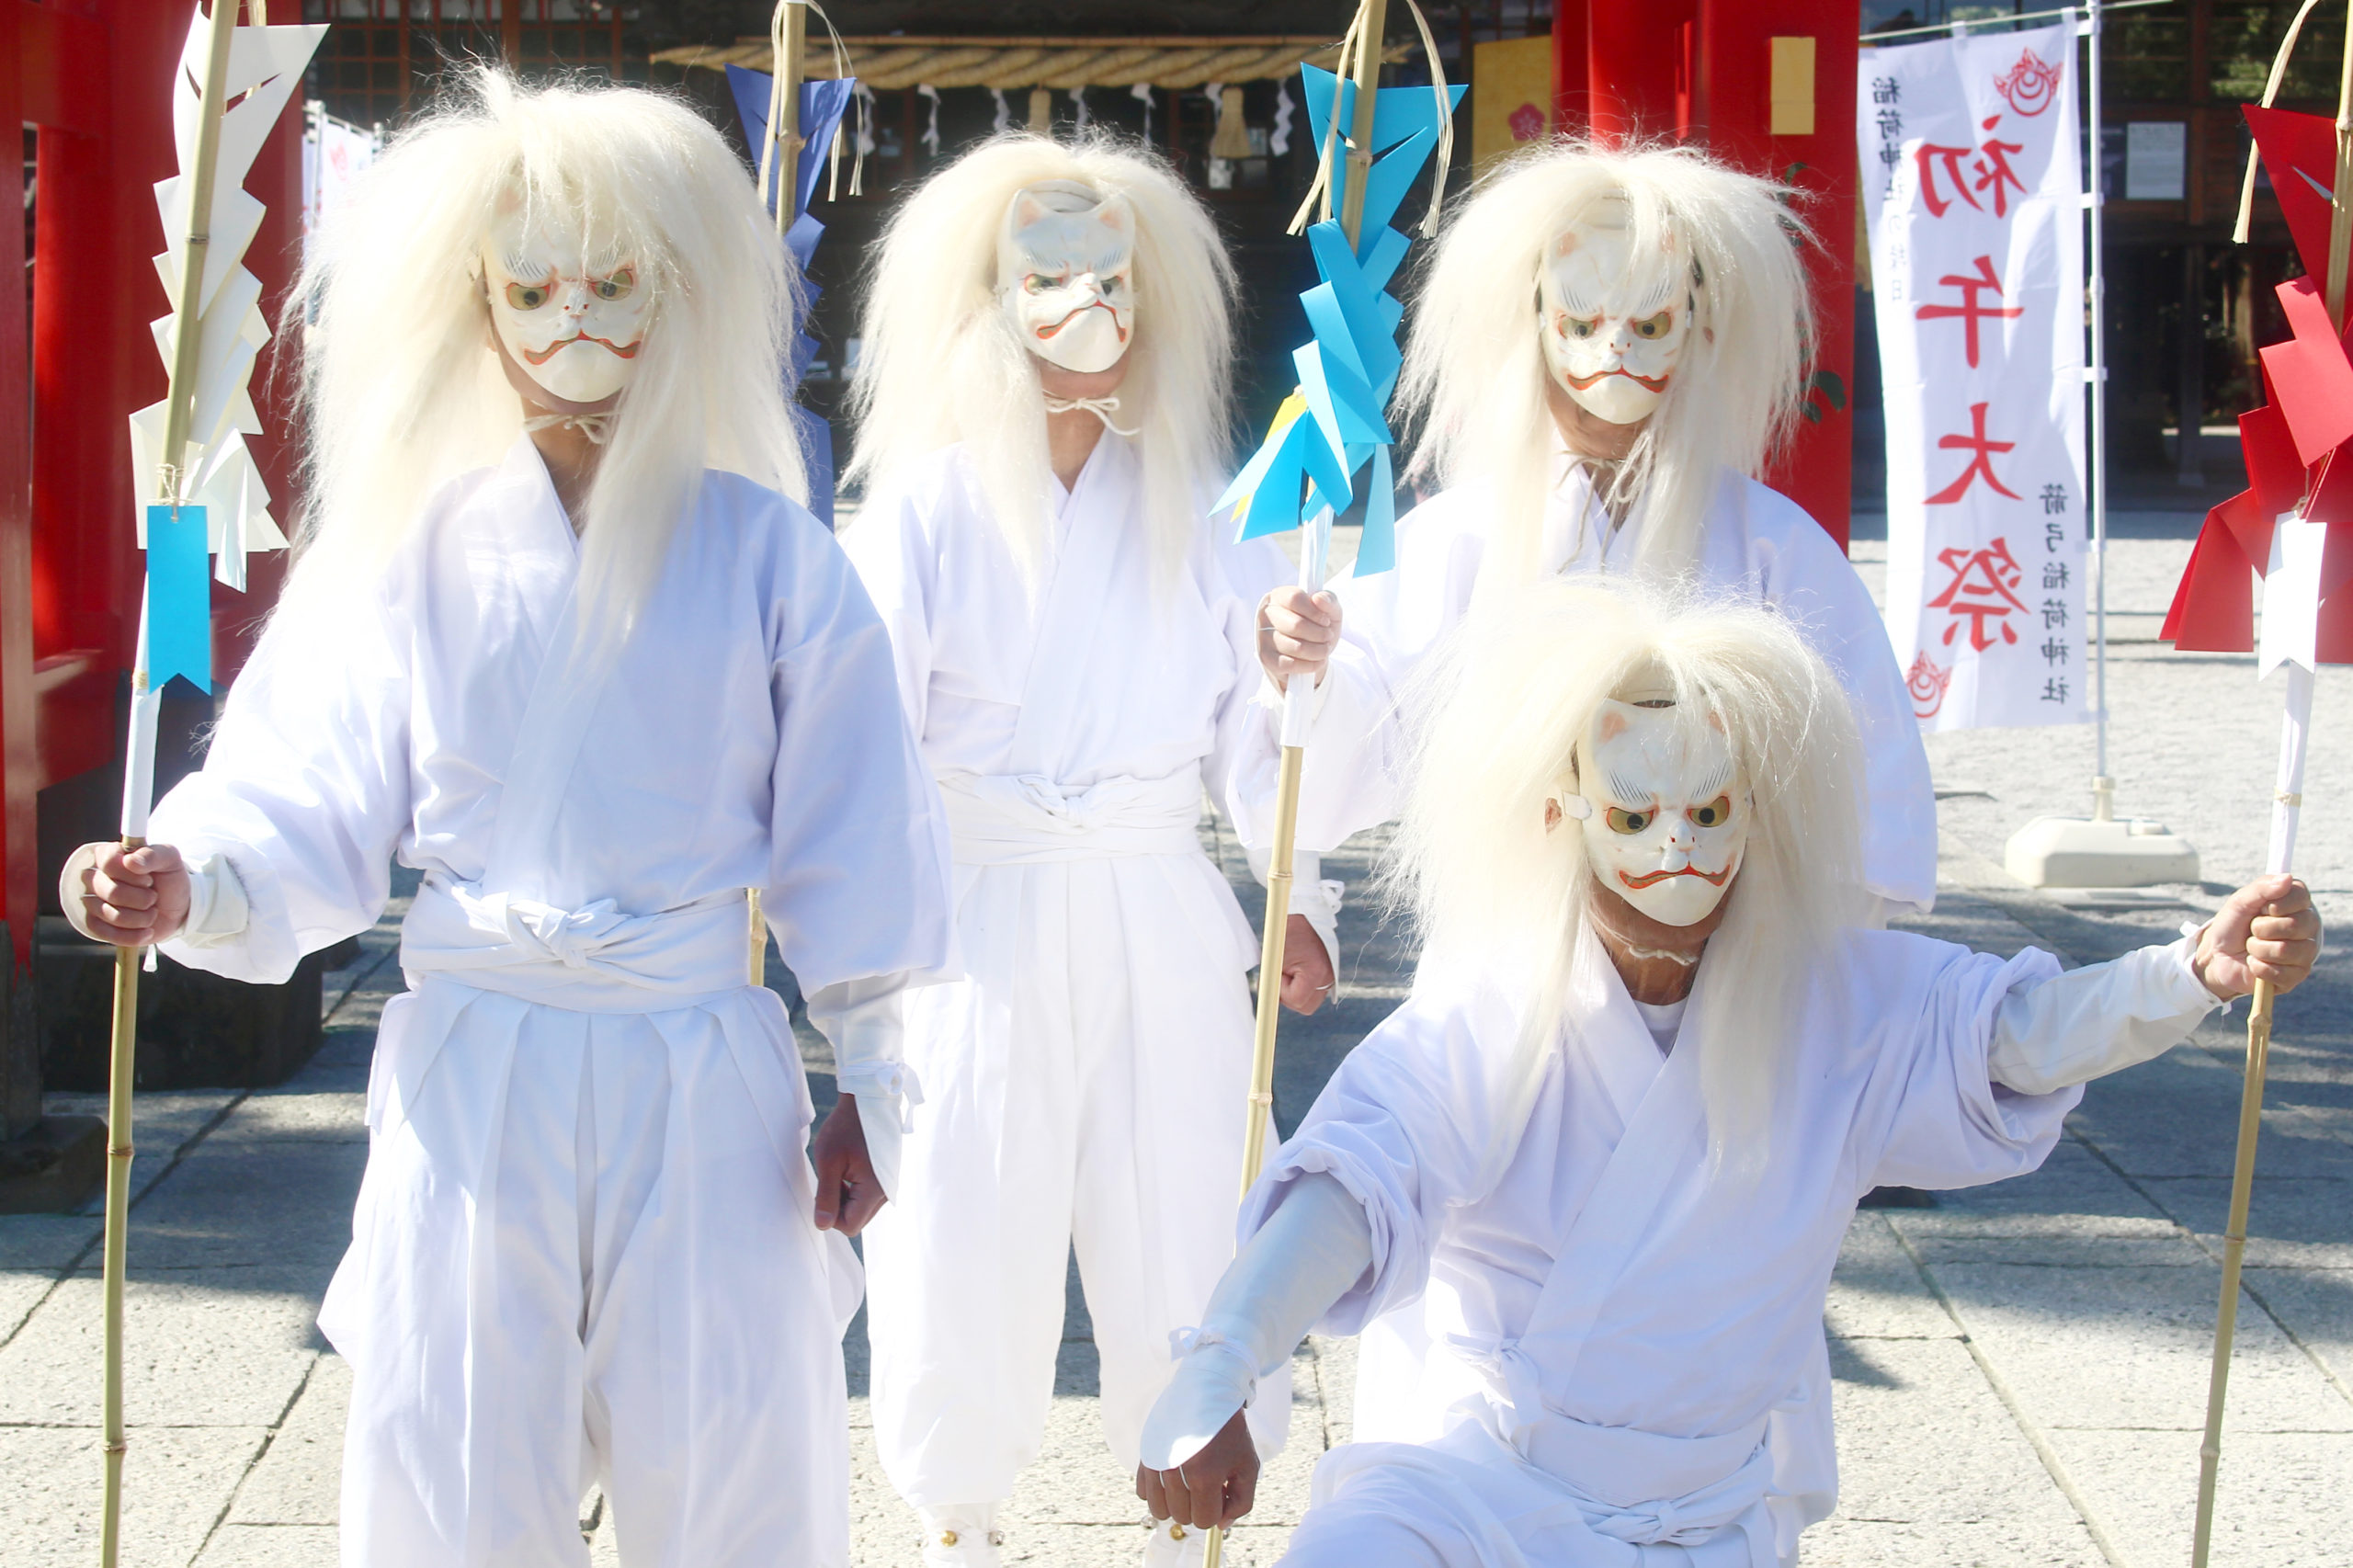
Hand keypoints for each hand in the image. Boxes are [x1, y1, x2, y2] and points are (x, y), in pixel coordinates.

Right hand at [62, 841, 189, 946]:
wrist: (177, 907)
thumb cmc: (169, 878)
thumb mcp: (170, 860)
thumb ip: (154, 854)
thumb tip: (131, 861)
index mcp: (109, 855)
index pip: (108, 862)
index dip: (131, 874)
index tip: (149, 879)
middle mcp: (95, 876)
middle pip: (110, 891)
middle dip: (141, 899)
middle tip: (154, 897)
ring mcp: (93, 901)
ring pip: (109, 914)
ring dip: (140, 917)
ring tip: (153, 912)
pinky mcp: (96, 923)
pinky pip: (104, 933)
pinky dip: (132, 936)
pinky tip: (147, 931)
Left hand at [810, 1094, 887, 1235]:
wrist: (868, 1101)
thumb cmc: (846, 1127)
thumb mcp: (829, 1160)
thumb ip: (826, 1196)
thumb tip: (822, 1225)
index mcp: (874, 1189)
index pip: (850, 1226)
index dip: (830, 1215)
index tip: (824, 1190)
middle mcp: (886, 1192)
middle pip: (856, 1220)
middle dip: (838, 1207)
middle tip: (831, 1179)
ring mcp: (888, 1185)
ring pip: (861, 1210)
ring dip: (845, 1199)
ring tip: (839, 1172)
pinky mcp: (885, 1178)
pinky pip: (866, 1198)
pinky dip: (853, 1190)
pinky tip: (848, 1169)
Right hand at [1136, 1407, 1257, 1530]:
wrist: (1207, 1393)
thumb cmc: (1230, 1432)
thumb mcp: (1247, 1466)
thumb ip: (1241, 1502)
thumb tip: (1220, 1526)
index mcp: (1205, 1475)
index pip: (1204, 1521)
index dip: (1216, 1512)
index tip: (1220, 1494)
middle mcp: (1176, 1470)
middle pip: (1182, 1517)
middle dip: (1197, 1507)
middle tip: (1206, 1485)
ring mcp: (1156, 1462)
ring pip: (1159, 1510)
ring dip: (1175, 1504)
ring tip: (1188, 1485)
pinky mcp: (1145, 1454)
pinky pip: (1142, 1492)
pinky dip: (1157, 1491)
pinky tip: (1172, 1476)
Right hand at [1257, 587, 1340, 690]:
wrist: (1312, 652)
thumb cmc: (1319, 626)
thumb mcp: (1330, 611)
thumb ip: (1329, 600)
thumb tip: (1319, 598)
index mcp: (1280, 596)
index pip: (1294, 598)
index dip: (1314, 612)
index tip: (1326, 621)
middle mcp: (1266, 615)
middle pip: (1296, 624)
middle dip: (1319, 634)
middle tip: (1328, 636)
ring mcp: (1263, 637)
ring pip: (1296, 647)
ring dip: (1318, 651)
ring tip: (1324, 649)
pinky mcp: (1266, 658)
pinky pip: (1291, 664)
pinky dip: (1310, 665)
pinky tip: (1317, 661)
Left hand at [1280, 912, 1333, 1015]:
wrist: (1309, 915)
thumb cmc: (1289, 932)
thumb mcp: (1275, 955)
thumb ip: (1271, 979)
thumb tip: (1267, 997)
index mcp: (1316, 971)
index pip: (1296, 1000)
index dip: (1282, 991)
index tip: (1277, 974)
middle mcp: (1328, 978)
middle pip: (1305, 1006)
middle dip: (1289, 996)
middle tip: (1280, 977)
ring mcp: (1330, 977)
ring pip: (1309, 1001)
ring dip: (1295, 991)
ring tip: (1289, 970)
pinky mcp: (1328, 975)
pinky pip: (1313, 991)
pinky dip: (1302, 986)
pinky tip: (1296, 971)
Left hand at [2193, 874, 2321, 1000]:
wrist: (2217, 957)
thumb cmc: (2232, 926)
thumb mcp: (2239, 902)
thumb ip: (2261, 889)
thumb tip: (2287, 878)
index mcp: (2297, 904)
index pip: (2301, 896)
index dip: (2275, 904)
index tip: (2261, 909)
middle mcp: (2307, 926)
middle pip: (2294, 925)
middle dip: (2261, 928)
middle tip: (2253, 930)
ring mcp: (2305, 952)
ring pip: (2285, 950)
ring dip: (2257, 949)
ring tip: (2252, 947)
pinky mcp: (2297, 976)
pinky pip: (2279, 972)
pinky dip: (2257, 966)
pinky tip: (2255, 963)